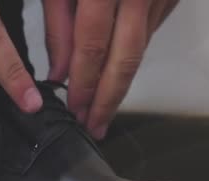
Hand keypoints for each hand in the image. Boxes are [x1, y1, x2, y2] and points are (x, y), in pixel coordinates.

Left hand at [43, 0, 178, 138]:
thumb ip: (58, 26)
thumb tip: (59, 75)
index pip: (92, 50)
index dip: (83, 84)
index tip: (74, 109)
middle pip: (125, 61)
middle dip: (107, 100)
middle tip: (94, 126)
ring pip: (140, 51)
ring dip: (120, 84)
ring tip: (102, 110)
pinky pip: (151, 33)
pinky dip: (132, 57)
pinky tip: (116, 74)